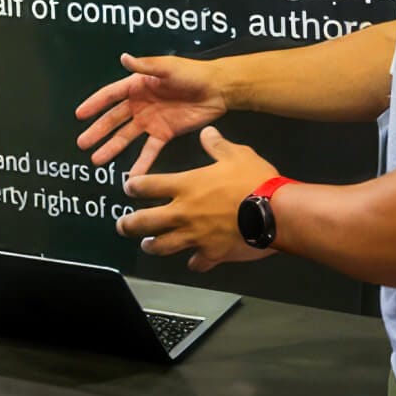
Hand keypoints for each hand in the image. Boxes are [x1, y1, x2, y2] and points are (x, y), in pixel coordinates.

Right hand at [75, 53, 227, 176]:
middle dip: (98, 131)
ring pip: (127, 137)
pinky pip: (149, 150)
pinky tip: (132, 175)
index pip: (110, 95)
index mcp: (138, 85)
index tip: (79, 115)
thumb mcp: (167, 68)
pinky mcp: (165, 134)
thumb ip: (145, 67)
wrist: (218, 89)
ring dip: (112, 148)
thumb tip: (123, 58)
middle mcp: (140, 104)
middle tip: (82, 144)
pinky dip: (141, 162)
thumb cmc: (192, 73)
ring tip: (97, 160)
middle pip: (114, 119)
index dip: (94, 104)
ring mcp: (151, 120)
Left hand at [118, 127, 279, 272]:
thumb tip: (206, 132)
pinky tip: (192, 262)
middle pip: (145, 221)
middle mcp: (183, 212)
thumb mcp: (237, 154)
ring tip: (147, 244)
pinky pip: (197, 262)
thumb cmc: (253, 180)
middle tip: (122, 225)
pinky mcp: (211, 253)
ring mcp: (195, 236)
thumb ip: (217, 145)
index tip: (129, 188)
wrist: (274, 212)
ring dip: (152, 245)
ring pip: (162, 245)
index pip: (148, 186)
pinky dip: (194, 263)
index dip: (134, 186)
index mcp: (186, 186)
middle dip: (128, 224)